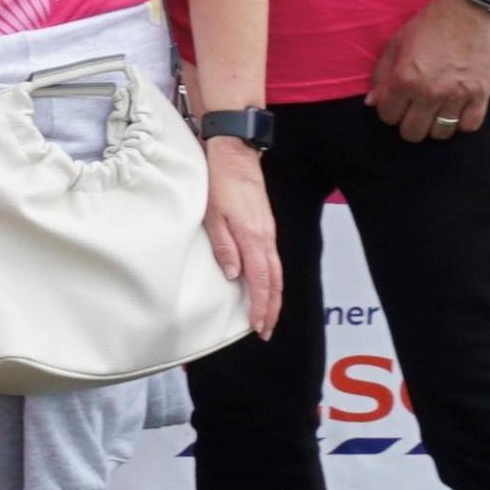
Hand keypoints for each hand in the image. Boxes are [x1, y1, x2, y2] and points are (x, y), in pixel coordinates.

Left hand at [203, 137, 280, 339]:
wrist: (235, 158)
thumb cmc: (219, 185)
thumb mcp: (212, 216)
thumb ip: (224, 246)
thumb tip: (235, 276)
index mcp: (253, 239)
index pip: (261, 281)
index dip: (260, 306)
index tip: (257, 326)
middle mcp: (266, 239)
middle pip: (274, 282)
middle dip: (271, 308)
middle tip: (265, 331)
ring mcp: (268, 233)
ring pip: (277, 273)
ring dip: (273, 297)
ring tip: (268, 317)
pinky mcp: (266, 228)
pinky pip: (273, 261)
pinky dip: (272, 280)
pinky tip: (266, 288)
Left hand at [369, 0, 489, 141]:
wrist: (470, 9)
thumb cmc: (430, 23)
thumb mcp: (396, 43)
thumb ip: (381, 74)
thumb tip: (371, 102)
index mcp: (404, 79)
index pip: (387, 115)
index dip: (389, 110)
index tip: (396, 102)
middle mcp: (429, 92)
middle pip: (412, 132)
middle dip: (408, 123)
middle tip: (414, 110)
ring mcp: (457, 96)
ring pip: (440, 133)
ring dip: (434, 125)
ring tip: (435, 111)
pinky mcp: (481, 95)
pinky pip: (469, 125)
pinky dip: (461, 122)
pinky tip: (456, 111)